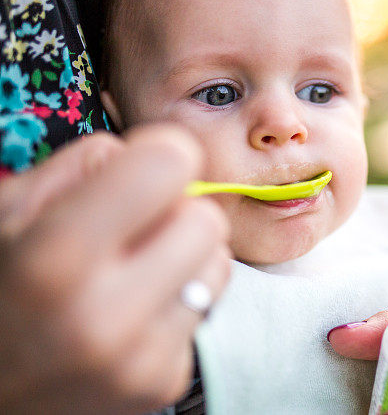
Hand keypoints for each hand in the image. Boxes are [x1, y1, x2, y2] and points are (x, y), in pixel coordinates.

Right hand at [0, 126, 230, 413]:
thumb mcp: (6, 213)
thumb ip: (79, 168)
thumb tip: (159, 150)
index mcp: (55, 260)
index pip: (169, 167)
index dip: (159, 156)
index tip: (141, 169)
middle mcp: (104, 317)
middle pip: (206, 219)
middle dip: (175, 212)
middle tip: (133, 229)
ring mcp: (139, 360)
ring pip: (218, 264)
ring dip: (186, 257)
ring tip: (132, 273)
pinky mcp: (164, 384)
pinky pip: (206, 309)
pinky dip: (176, 302)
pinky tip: (131, 315)